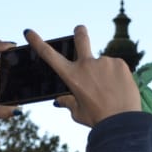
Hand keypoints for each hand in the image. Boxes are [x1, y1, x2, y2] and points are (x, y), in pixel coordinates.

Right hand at [25, 26, 139, 126]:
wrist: (122, 122)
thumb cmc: (98, 119)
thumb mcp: (78, 113)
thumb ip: (69, 103)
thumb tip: (59, 100)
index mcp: (72, 76)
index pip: (49, 55)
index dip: (37, 42)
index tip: (29, 32)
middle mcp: (86, 64)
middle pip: (81, 38)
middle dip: (79, 31)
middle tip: (79, 29)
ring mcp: (104, 62)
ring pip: (102, 64)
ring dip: (104, 73)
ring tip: (111, 92)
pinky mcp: (120, 63)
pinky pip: (116, 67)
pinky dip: (117, 76)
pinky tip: (119, 89)